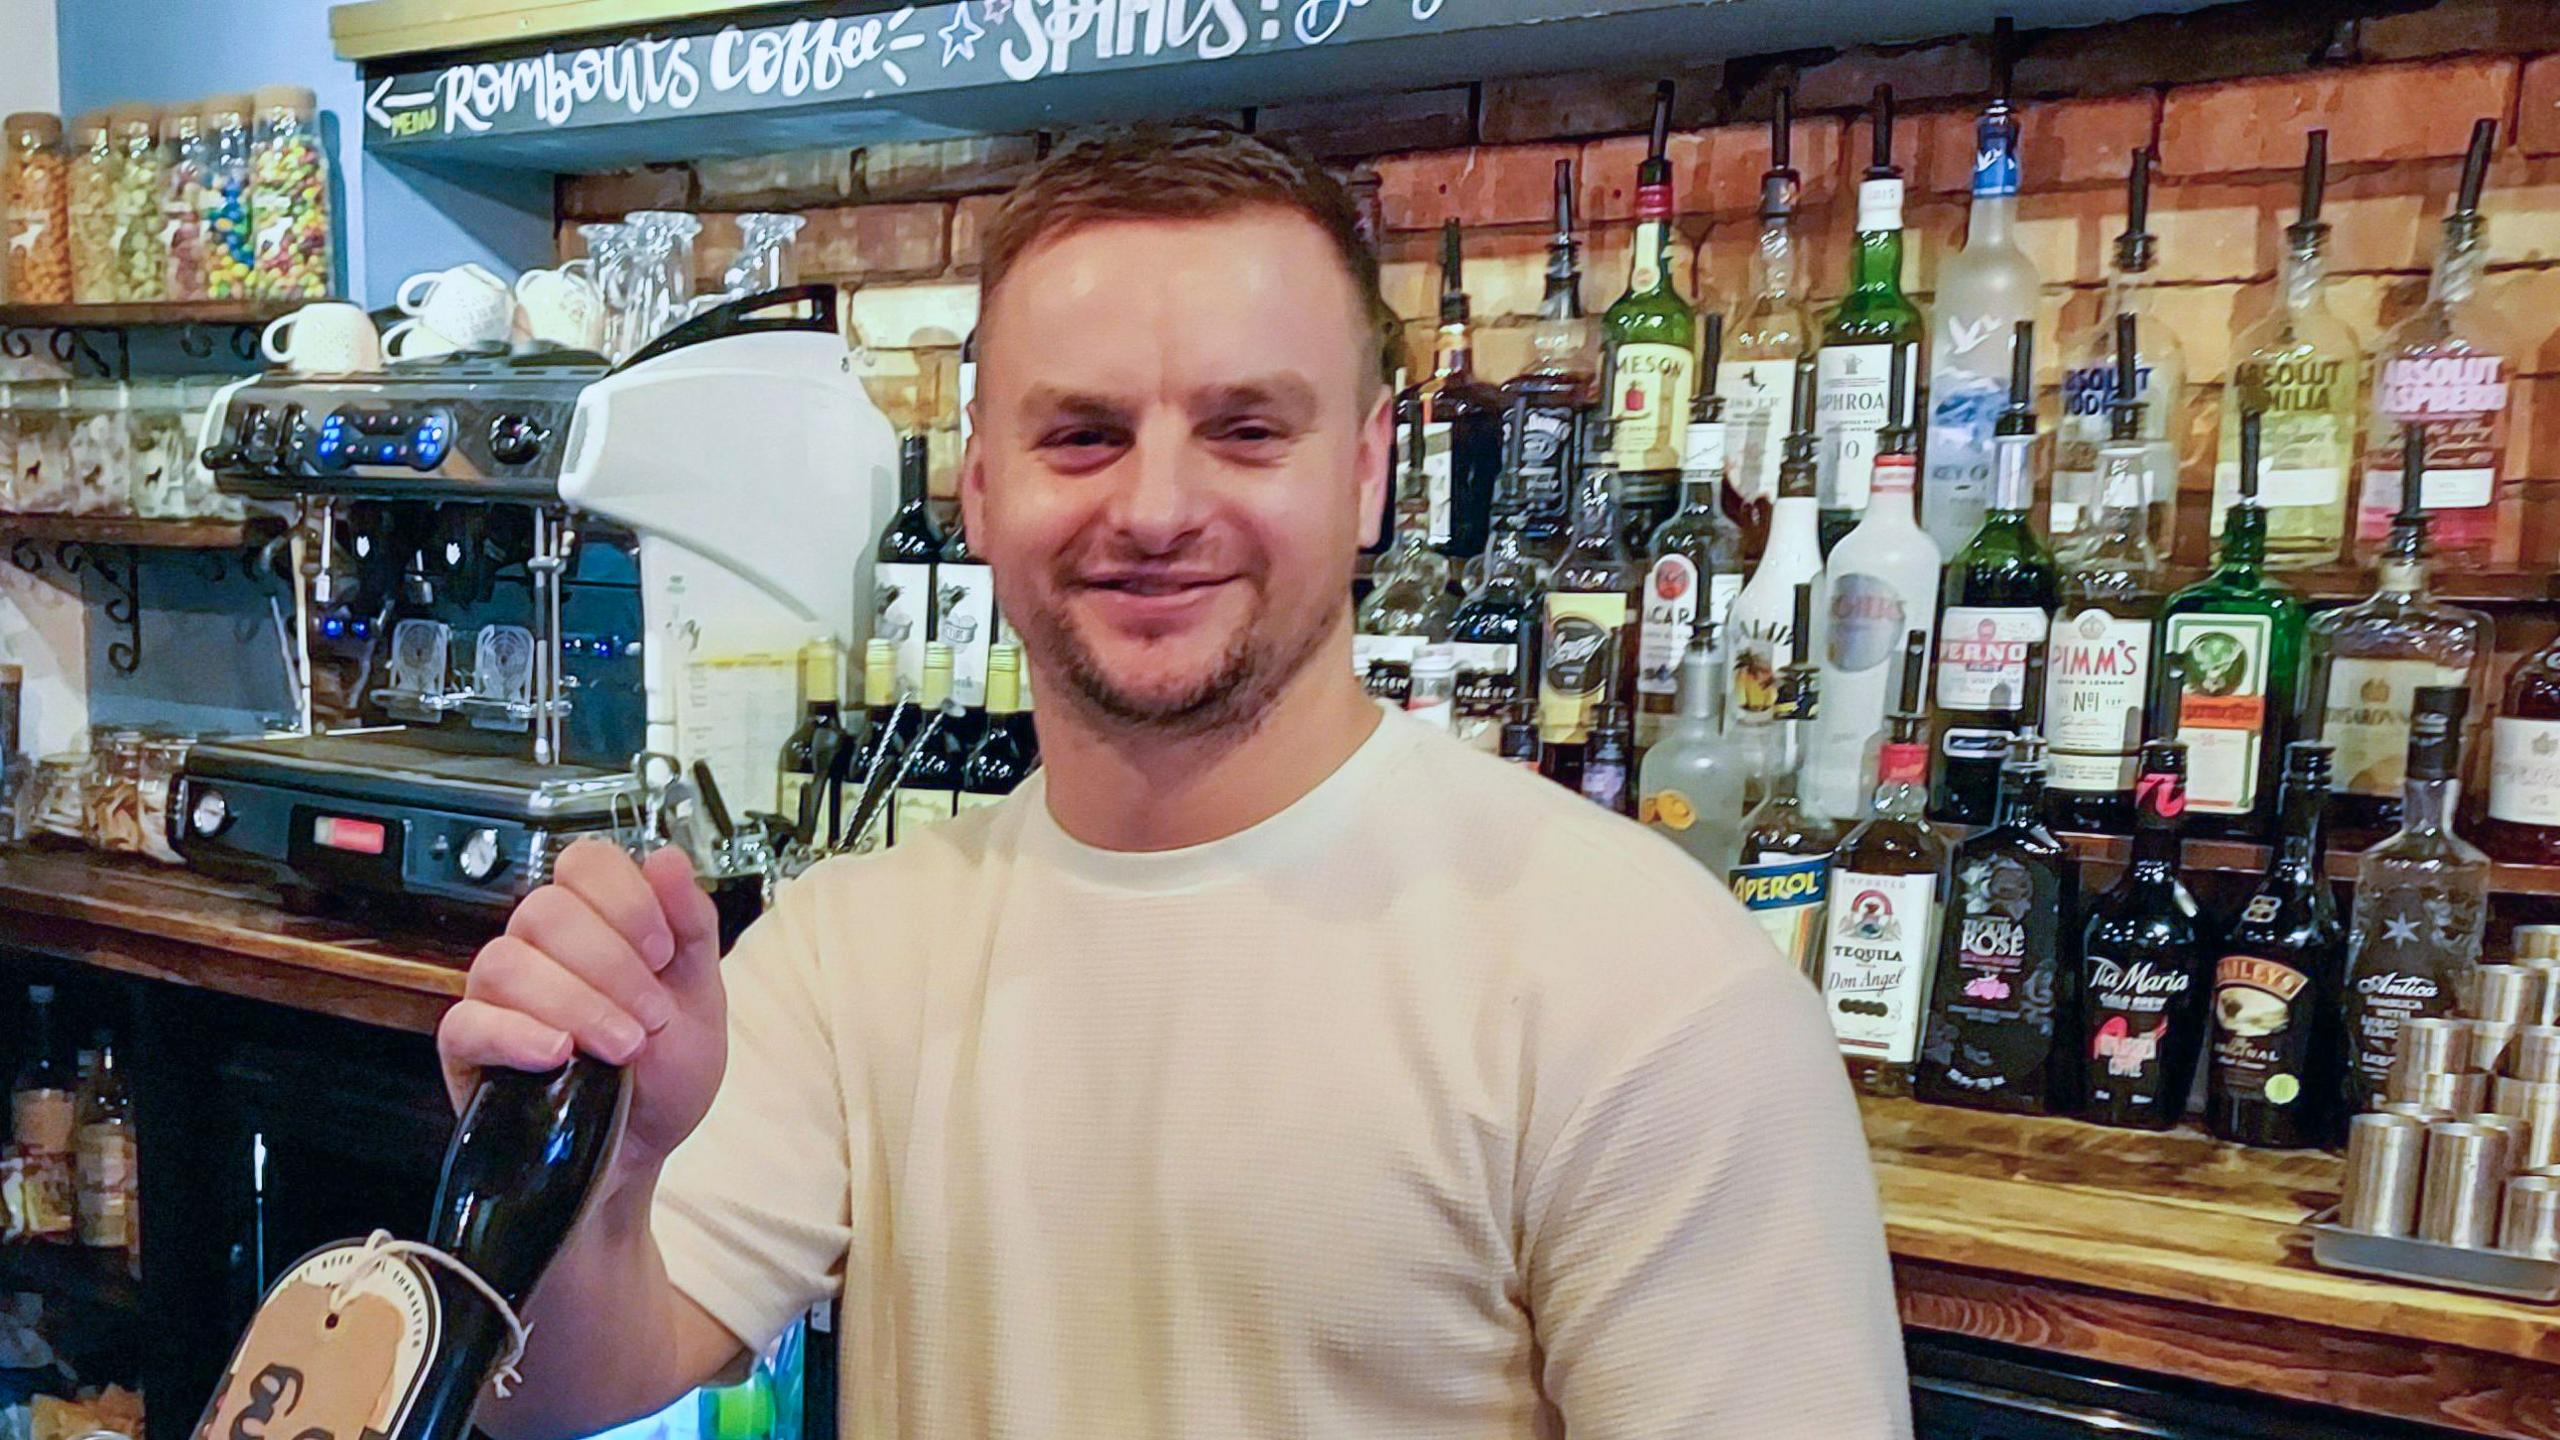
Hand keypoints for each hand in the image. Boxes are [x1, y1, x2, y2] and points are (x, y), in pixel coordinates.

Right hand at [438, 840, 727, 1184]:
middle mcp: (540, 952)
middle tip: (651, 1017)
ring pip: (506, 961)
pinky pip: (469, 1022)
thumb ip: (693, 926)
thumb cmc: (665, 1079)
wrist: (643, 1157)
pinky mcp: (470, 1052)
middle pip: (545, 909)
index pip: (584, 862)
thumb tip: (668, 859)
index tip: (662, 950)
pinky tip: (559, 1054)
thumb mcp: (702, 1000)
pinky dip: (517, 1034)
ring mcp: (499, 999)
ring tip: (622, 1048)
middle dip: (612, 963)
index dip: (625, 897)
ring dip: (576, 1002)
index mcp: (595, 926)